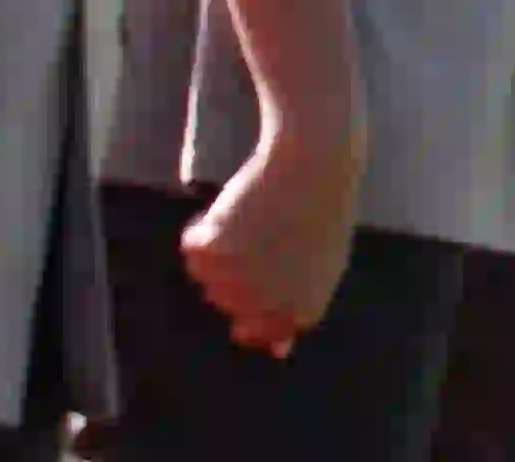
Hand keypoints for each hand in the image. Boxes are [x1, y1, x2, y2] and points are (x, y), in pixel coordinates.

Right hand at [180, 118, 363, 355]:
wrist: (316, 162)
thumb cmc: (321, 210)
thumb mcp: (322, 266)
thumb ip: (297, 311)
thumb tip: (278, 352)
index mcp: (301, 313)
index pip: (255, 332)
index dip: (252, 297)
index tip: (263, 266)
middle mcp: (268, 306)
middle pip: (224, 299)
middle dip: (238, 269)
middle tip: (269, 231)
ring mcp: (239, 282)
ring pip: (206, 274)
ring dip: (221, 247)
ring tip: (257, 217)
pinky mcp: (214, 252)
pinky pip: (192, 247)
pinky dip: (204, 227)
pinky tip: (237, 206)